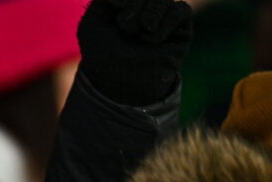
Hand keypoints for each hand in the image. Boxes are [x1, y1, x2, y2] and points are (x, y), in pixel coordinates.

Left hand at [78, 0, 193, 105]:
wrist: (118, 84)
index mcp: (125, 2)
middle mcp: (145, 5)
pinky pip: (180, 10)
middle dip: (134, 7)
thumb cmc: (102, 56)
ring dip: (148, 16)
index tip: (114, 17)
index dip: (119, 1)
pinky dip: (165, 24)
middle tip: (126, 29)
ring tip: (140, 35)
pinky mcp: (180, 28)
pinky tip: (153, 41)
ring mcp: (163, 15)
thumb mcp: (92, 23)